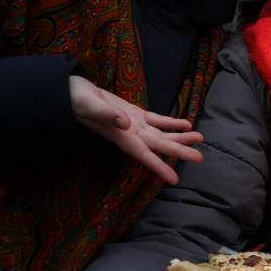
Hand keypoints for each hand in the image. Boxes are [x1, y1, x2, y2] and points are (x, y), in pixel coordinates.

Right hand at [69, 76, 202, 183]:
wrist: (70, 91)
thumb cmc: (75, 99)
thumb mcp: (89, 105)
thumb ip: (107, 115)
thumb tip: (127, 123)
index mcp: (120, 135)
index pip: (143, 155)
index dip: (159, 167)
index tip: (174, 180)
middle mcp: (130, 134)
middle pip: (159, 145)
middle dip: (179, 151)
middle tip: (200, 158)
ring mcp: (133, 124)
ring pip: (161, 133)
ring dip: (180, 136)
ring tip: (200, 138)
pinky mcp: (133, 113)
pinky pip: (156, 120)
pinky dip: (171, 122)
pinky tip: (186, 124)